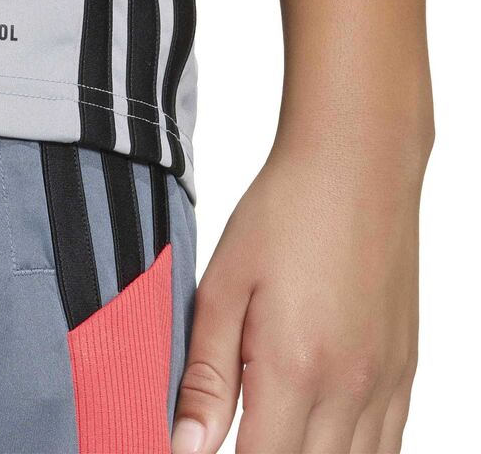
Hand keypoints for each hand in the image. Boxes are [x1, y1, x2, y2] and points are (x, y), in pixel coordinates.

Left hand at [171, 141, 425, 453]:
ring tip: (273, 427)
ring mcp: (386, 380)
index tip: (202, 449)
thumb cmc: (283, 214)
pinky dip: (353, 453)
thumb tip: (187, 446)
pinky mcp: (404, 366)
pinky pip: (389, 443)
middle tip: (239, 427)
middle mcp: (350, 386)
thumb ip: (207, 373)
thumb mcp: (223, 285)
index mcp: (293, 367)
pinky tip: (321, 430)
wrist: (355, 166)